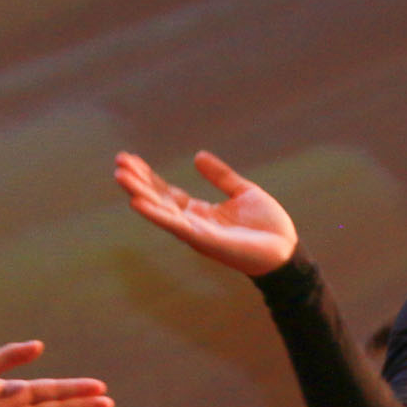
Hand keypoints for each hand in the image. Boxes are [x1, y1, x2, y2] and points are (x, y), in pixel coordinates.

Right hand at [115, 150, 297, 275]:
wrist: (287, 251)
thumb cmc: (268, 226)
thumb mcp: (243, 192)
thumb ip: (220, 176)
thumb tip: (197, 156)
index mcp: (201, 212)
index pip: (167, 193)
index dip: (149, 177)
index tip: (131, 159)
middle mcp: (193, 223)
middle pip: (158, 200)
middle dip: (138, 182)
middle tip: (118, 162)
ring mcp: (197, 233)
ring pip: (161, 211)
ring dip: (140, 194)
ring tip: (120, 176)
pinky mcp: (205, 240)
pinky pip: (176, 226)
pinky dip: (156, 214)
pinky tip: (138, 202)